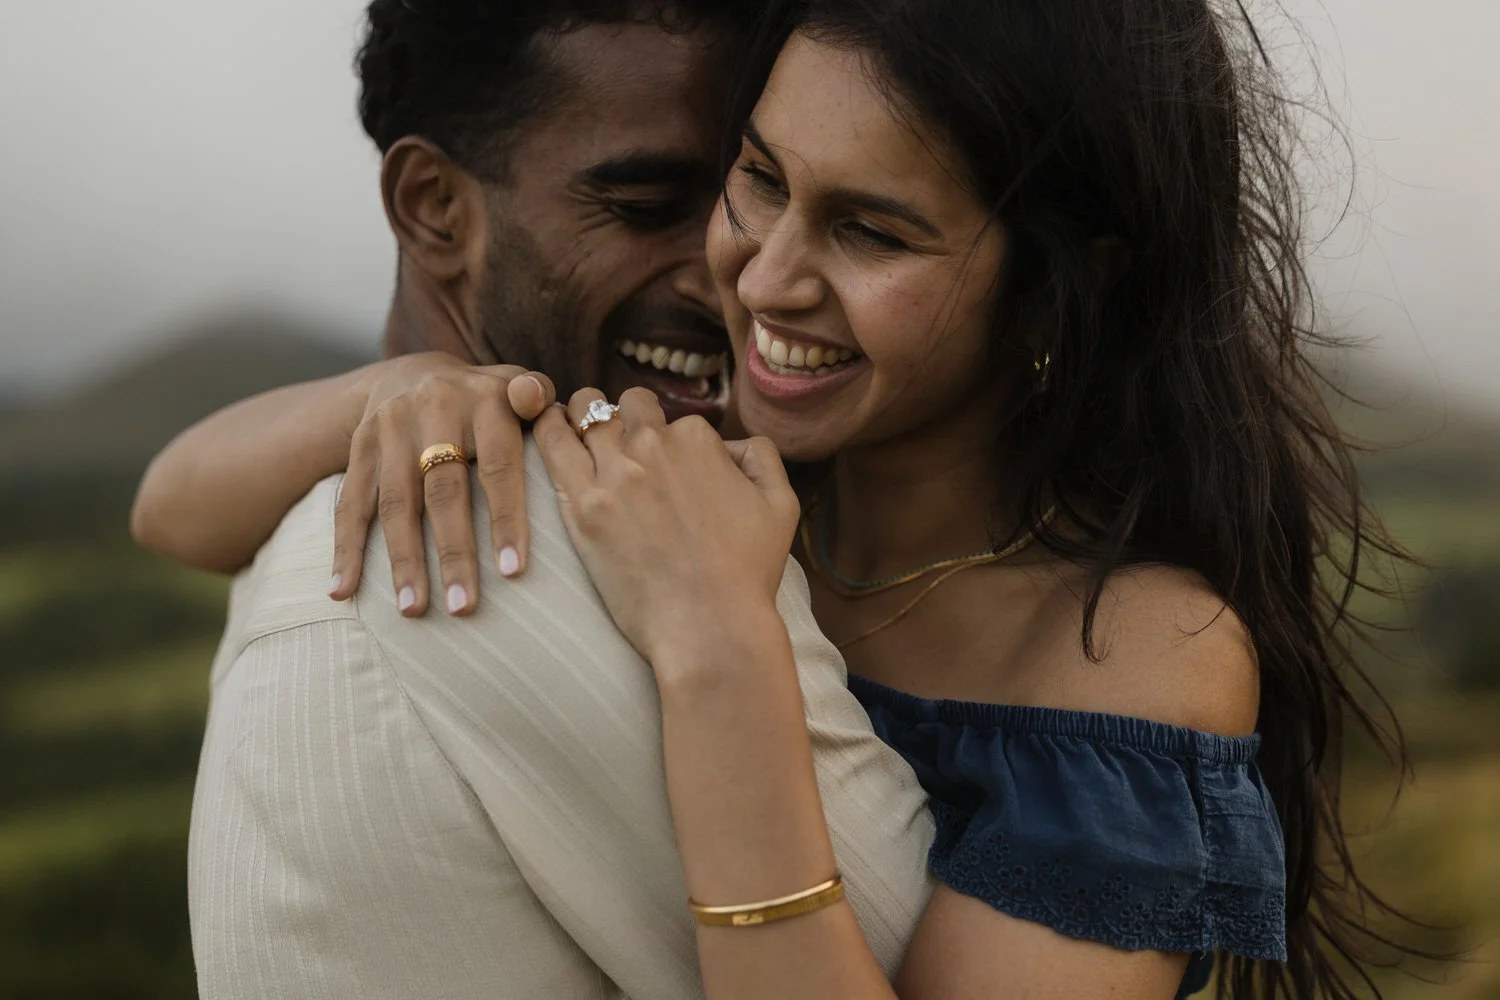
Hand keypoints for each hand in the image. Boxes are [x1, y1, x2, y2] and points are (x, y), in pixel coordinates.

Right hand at [328, 352, 556, 616]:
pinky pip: (350, 503)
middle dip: (453, 553)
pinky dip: (345, 549)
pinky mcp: (359, 448)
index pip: (499, 467)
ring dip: (403, 560)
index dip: (506, 519)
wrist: (413, 374)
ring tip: (412, 610)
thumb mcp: (517, 386)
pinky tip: (342, 591)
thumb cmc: (488, 400)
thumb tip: (550, 404)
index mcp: (484, 401)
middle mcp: (433, 410)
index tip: (513, 572)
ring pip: (396, 503)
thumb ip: (539, 397)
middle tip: (463, 607)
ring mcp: (390, 430)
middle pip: (443, 490)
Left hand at [534, 387, 800, 669]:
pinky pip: (553, 445)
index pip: (675, 420)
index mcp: (699, 440)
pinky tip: (545, 427)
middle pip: (628, 406)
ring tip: (571, 422)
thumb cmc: (748, 573)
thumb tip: (731, 443)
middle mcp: (655, 446)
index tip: (665, 467)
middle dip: (624, 417)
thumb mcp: (781, 505)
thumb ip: (761, 457)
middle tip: (616, 440)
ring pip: (585, 412)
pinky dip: (547, 428)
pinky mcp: (582, 506)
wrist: (709, 626)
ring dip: (581, 413)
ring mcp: (615, 474)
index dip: (669, 441)